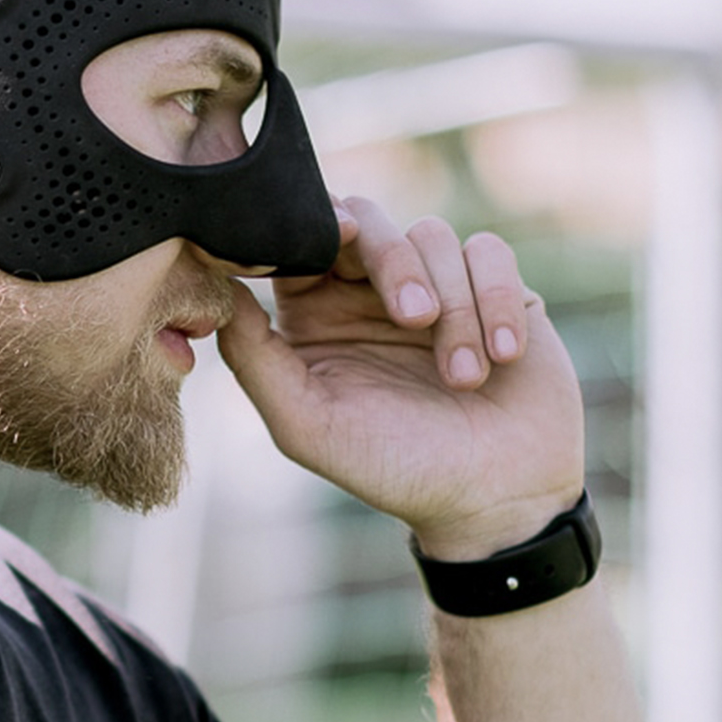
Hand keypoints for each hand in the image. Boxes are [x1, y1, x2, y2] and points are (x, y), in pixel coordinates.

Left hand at [212, 202, 584, 557]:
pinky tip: (503, 357)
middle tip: (414, 319)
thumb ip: (254, 360)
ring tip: (463, 379)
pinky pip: (489, 254)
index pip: (301, 238)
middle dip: (393, 260)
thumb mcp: (310, 426)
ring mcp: (435, 284)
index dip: (314, 226)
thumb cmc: (396, 468)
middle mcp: (369, 289)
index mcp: (315, 312)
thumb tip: (218, 291)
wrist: (496, 501)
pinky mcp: (494, 288)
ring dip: (454, 307)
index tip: (339, 239)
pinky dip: (495, 300)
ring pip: (433, 236)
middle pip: (367, 220)